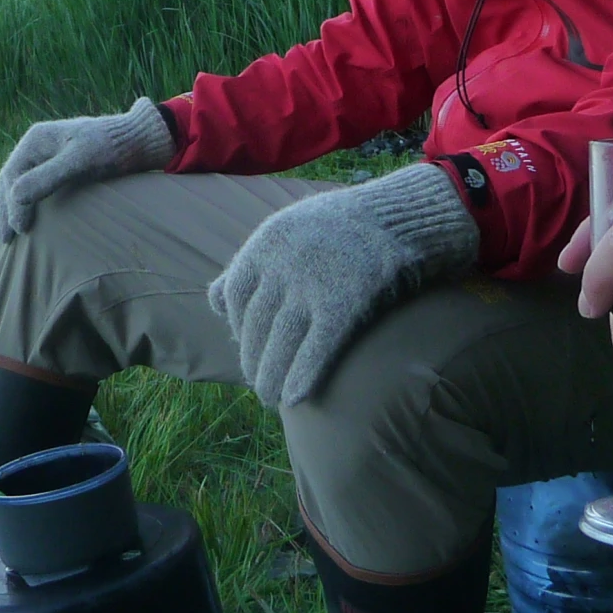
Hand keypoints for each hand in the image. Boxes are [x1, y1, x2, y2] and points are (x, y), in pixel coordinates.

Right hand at [0, 99, 175, 242]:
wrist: (137, 139)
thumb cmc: (111, 148)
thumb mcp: (81, 160)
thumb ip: (48, 177)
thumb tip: (14, 196)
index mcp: (36, 139)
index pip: (12, 176)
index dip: (11, 205)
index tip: (19, 231)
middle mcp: (36, 147)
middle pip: (9, 182)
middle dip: (3, 211)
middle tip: (2, 240)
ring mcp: (44, 157)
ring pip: (15, 186)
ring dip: (6, 210)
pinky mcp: (56, 168)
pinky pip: (30, 187)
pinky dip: (20, 205)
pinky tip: (18, 220)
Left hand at [209, 163, 478, 407]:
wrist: (399, 213)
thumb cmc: (341, 225)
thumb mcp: (288, 227)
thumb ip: (251, 263)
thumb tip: (213, 300)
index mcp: (266, 241)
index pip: (233, 293)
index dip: (234, 324)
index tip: (244, 344)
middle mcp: (283, 263)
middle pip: (255, 323)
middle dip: (253, 358)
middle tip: (258, 383)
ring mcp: (312, 283)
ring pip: (281, 341)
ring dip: (272, 376)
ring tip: (272, 398)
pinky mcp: (343, 303)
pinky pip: (316, 347)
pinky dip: (302, 375)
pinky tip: (296, 397)